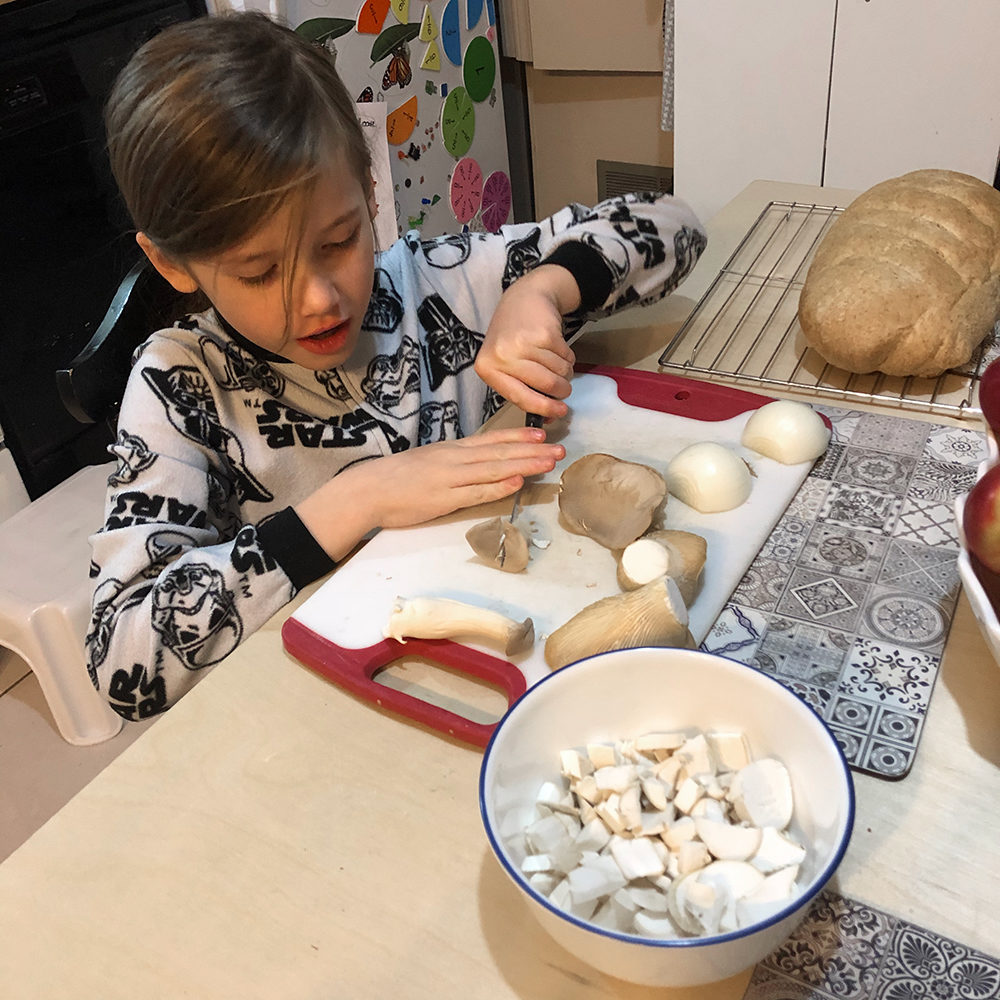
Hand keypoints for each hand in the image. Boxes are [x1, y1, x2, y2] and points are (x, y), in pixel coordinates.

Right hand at [295, 426, 564, 558]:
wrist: (368, 489)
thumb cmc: (395, 479)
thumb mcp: (428, 463)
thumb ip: (453, 464)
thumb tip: (476, 465)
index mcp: (452, 451)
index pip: (492, 441)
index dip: (519, 437)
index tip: (542, 433)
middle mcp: (456, 459)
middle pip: (500, 452)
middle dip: (533, 450)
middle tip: (561, 448)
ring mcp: (451, 478)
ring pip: (495, 468)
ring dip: (525, 464)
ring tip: (550, 461)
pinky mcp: (444, 498)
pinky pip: (476, 491)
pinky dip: (498, 486)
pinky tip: (518, 482)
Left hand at [474, 264, 580, 419]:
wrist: (523, 299)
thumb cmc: (513, 338)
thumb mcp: (506, 365)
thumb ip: (523, 391)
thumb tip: (550, 418)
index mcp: (488, 369)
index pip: (520, 398)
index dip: (543, 408)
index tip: (560, 412)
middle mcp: (503, 356)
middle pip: (546, 386)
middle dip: (562, 390)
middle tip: (564, 389)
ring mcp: (524, 343)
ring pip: (560, 372)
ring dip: (565, 372)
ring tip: (555, 361)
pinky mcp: (544, 333)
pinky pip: (567, 357)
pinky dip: (568, 357)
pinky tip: (556, 346)